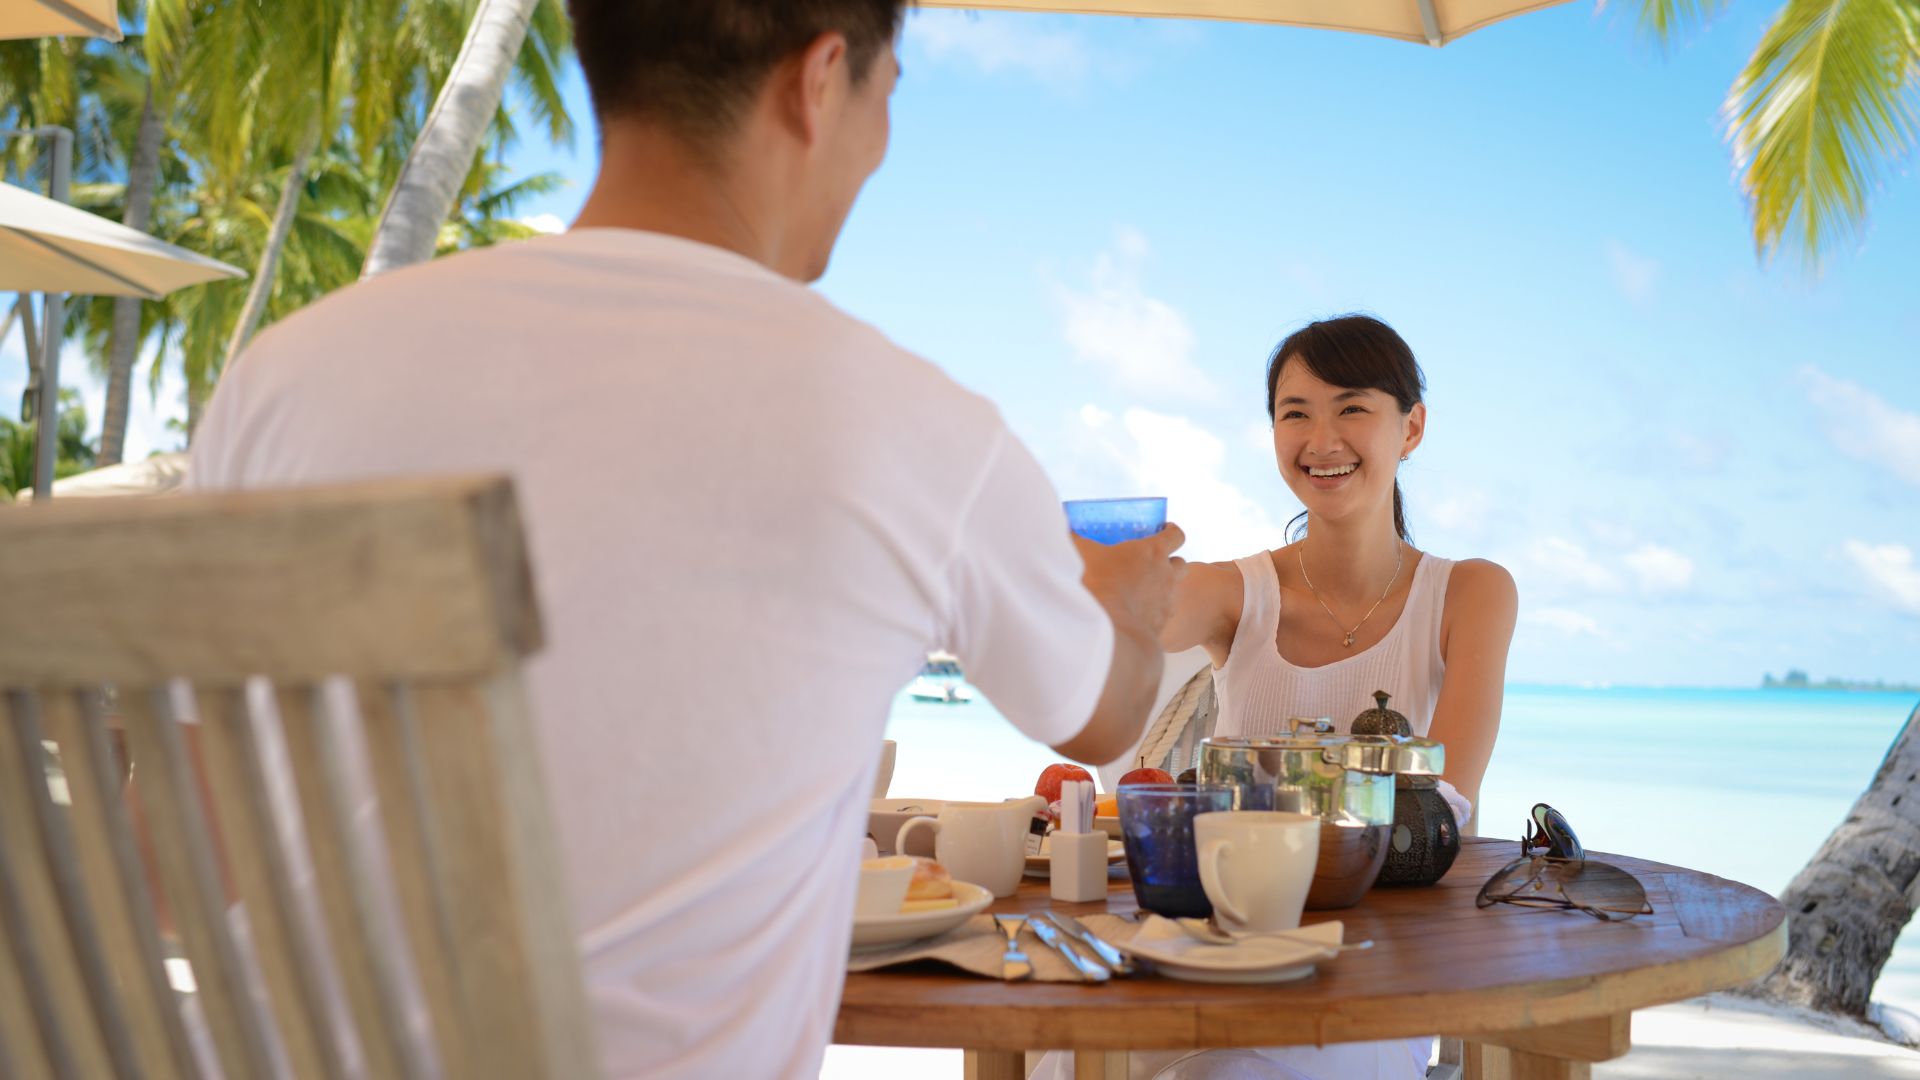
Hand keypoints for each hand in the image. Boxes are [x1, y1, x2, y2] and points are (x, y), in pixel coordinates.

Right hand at [1074, 523, 1187, 638]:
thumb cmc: (1097, 585)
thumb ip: (1075, 539)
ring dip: (1164, 587)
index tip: (1164, 531)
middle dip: (1170, 561)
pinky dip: (1154, 610)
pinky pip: (1163, 613)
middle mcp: (1167, 575)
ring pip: (1175, 590)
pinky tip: (1136, 612)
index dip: (1171, 531)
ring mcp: (1167, 601)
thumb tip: (1066, 532)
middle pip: (1181, 563)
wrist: (1109, 630)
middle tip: (1152, 563)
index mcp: (1153, 552)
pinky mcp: (1162, 624)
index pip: (1176, 535)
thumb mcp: (1082, 553)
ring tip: (1142, 589)